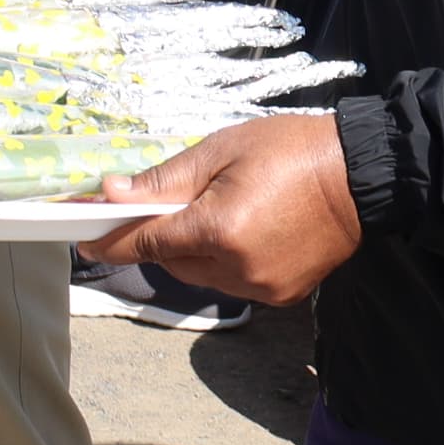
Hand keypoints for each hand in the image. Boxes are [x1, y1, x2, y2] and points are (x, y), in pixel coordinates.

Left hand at [79, 114, 359, 303]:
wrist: (361, 174)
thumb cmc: (289, 149)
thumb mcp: (220, 149)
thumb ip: (165, 179)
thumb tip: (112, 194)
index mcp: (218, 229)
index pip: (147, 243)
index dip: (111, 240)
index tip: (81, 236)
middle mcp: (237, 268)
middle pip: (171, 261)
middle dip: (159, 235)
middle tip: (160, 203)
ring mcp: (261, 287)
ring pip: (200, 275)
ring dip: (190, 249)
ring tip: (213, 208)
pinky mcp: (281, 295)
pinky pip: (231, 281)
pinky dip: (222, 260)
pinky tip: (240, 228)